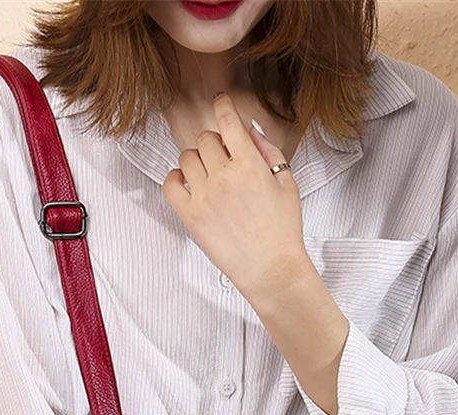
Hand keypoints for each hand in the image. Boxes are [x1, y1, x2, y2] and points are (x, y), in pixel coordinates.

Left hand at [161, 93, 309, 299]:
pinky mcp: (190, 216)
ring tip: (206, 173)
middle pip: (205, 139)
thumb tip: (250, 131)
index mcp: (251, 164)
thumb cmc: (282, 231)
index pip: (229, 121)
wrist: (271, 269)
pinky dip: (174, 178)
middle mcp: (224, 176)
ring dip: (195, 160)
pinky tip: (186, 183)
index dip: (223, 106)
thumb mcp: (287, 184)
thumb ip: (269, 151)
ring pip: (186, 158)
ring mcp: (204, 196)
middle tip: (221, 156)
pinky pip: (170, 184)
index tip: (220, 101)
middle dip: (213, 143)